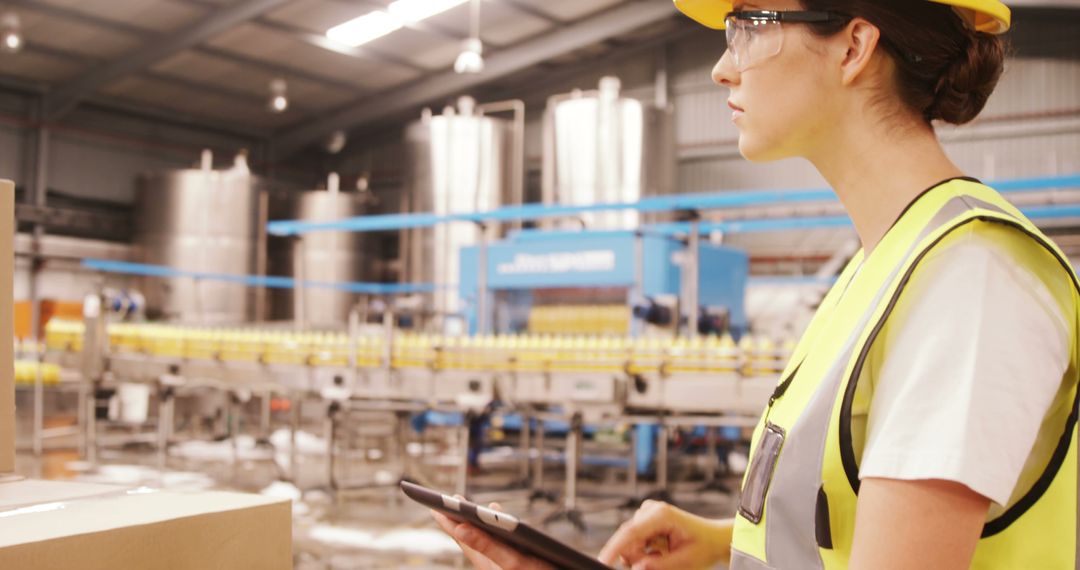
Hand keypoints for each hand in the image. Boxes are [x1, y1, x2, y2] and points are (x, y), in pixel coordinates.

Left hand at [431, 501, 553, 569]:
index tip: (433, 506)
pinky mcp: (517, 562)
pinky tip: (505, 524)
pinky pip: (500, 544)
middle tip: (446, 502)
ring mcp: (504, 563)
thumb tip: (460, 528)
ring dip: (477, 522)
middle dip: (459, 518)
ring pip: (485, 540)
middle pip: (471, 536)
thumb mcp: (512, 561)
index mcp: (487, 560)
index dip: (448, 520)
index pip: (462, 536)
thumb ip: (486, 545)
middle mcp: (492, 562)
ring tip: (469, 509)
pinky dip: (497, 530)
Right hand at [598, 500, 732, 569]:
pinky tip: (660, 549)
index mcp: (661, 515)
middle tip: (662, 561)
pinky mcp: (645, 519)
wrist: (712, 537)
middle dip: (637, 557)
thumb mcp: (684, 562)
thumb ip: (658, 565)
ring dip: (642, 555)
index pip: (630, 533)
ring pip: (629, 542)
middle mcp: (651, 510)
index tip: (603, 562)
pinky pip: (634, 540)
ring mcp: (647, 512)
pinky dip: (644, 550)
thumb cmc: (702, 547)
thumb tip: (635, 566)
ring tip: (664, 554)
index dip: (614, 548)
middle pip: (628, 540)